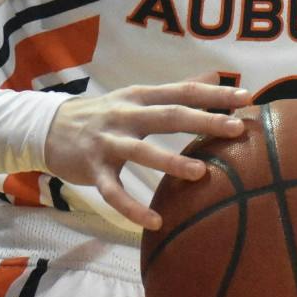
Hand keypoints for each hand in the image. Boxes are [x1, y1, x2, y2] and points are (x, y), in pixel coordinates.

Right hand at [40, 72, 250, 229]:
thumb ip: (175, 89)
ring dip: (172, 161)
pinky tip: (156, 221)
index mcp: (141, 96)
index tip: (247, 99)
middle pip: (169, 115)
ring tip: (202, 174)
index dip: (214, 95)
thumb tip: (215, 76)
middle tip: (236, 129)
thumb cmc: (104, 113)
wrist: (49, 127)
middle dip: (204, 120)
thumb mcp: (137, 95)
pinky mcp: (93, 169)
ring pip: (142, 152)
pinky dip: (133, 207)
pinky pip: (115, 191)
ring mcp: (108, 141)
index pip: (183, 91)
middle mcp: (126, 114)